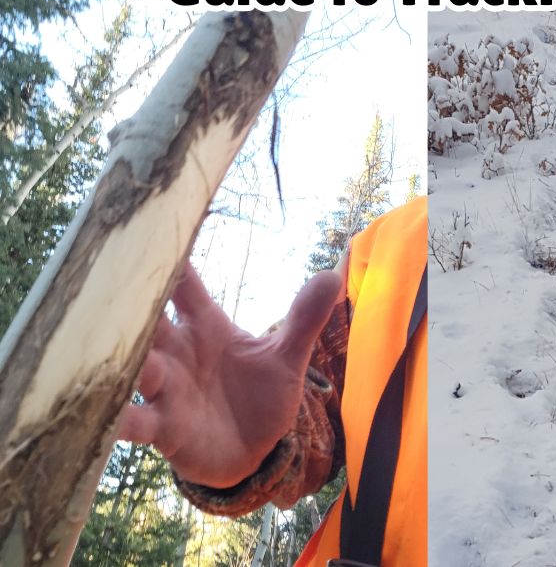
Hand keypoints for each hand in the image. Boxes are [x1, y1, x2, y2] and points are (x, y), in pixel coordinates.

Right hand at [119, 264, 343, 487]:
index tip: (149, 223)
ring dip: (124, 358)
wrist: (254, 453)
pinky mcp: (162, 428)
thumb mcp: (287, 357)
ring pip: (133, 366)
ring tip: (108, 345)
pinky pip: (132, 421)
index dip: (167, 254)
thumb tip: (331, 277)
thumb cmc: (262, 396)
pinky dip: (118, 419)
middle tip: (108, 278)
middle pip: (145, 318)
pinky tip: (104, 415)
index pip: (182, 283)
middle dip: (128, 301)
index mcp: (205, 326)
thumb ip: (304, 319)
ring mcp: (164, 389)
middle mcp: (176, 352)